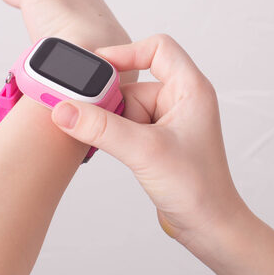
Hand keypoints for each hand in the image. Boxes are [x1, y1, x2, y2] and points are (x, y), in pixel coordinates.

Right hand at [50, 34, 243, 242]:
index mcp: (191, 89)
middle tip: (87, 116)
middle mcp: (182, 99)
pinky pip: (129, 123)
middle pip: (135, 81)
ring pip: (128, 105)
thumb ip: (102, 128)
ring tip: (107, 142)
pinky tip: (111, 148)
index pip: (158, 49)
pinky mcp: (159, 138)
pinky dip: (115, 133)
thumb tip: (64, 109)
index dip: (127, 52)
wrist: (208, 226)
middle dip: (111, 100)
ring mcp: (170, 120)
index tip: (96, 66)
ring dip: (111, 121)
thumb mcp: (145, 151)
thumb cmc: (196, 188)